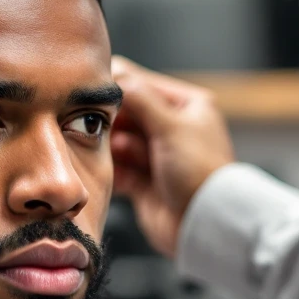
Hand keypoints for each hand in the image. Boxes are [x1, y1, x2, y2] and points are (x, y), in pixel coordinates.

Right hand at [110, 56, 234, 257]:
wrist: (205, 225)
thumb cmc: (201, 173)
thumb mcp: (171, 126)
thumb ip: (140, 98)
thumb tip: (114, 73)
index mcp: (187, 107)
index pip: (143, 85)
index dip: (118, 88)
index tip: (92, 91)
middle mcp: (173, 129)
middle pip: (128, 114)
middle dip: (112, 121)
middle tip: (96, 124)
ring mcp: (157, 156)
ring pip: (121, 141)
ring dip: (111, 146)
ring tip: (108, 151)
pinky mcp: (145, 182)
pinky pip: (119, 169)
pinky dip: (110, 168)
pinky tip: (105, 169)